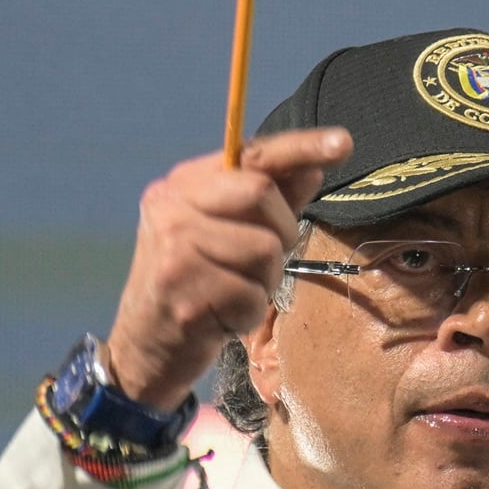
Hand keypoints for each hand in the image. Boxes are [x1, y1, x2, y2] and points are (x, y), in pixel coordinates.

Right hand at [105, 127, 352, 410]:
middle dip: (280, 232)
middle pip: (261, 193)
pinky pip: (253, 296)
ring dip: (264, 281)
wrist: (144, 346)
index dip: (301, 147)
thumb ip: (271, 200)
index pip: (251, 155)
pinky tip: (221, 318)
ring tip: (233, 292)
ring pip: (265, 249)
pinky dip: (249, 314)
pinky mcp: (183, 294)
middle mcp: (170, 207)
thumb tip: (313, 167)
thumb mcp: (230, 234)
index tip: (344, 142)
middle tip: (258, 263)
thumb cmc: (197, 284)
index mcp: (182, 184)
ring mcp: (173, 250)